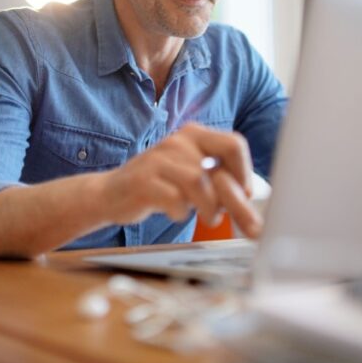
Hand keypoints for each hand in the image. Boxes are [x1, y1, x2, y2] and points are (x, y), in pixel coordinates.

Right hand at [99, 122, 262, 237]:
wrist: (109, 193)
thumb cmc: (159, 185)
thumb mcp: (191, 175)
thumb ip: (218, 181)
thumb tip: (251, 202)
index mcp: (194, 135)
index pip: (234, 144)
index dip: (245, 173)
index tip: (244, 194)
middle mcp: (177, 142)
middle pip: (219, 171)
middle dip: (238, 204)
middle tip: (250, 227)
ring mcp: (158, 160)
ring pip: (199, 184)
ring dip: (210, 209)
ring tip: (208, 217)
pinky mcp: (142, 181)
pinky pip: (174, 199)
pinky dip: (182, 212)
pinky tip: (177, 213)